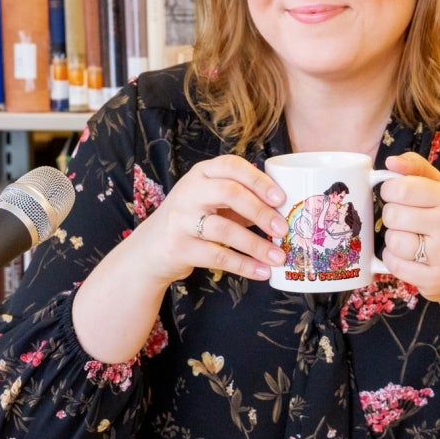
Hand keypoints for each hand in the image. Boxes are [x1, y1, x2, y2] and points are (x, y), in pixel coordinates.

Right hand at [138, 156, 287, 286]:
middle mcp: (189, 191)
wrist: (152, 247)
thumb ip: (242, 197)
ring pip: (224, 229)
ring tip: (279, 257)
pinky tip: (262, 272)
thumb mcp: (212, 199)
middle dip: (261, 211)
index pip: (232, 166)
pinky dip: (243, 265)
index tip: (282, 198)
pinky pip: (216, 257)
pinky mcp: (179, 247)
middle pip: (229, 193)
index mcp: (202, 173)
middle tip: (283, 229)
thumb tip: (288, 210)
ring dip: (256, 245)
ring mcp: (181, 219)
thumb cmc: (194, 218)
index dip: (258, 180)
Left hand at [378, 152, 439, 305]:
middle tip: (407, 221)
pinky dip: (394, 260)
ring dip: (393, 240)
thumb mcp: (439, 189)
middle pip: (392, 214)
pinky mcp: (434, 279)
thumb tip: (391, 161)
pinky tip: (409, 258)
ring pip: (392, 240)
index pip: (402, 188)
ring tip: (410, 239)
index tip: (396, 195)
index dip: (390, 191)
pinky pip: (394, 264)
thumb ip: (416, 168)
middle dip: (392, 217)